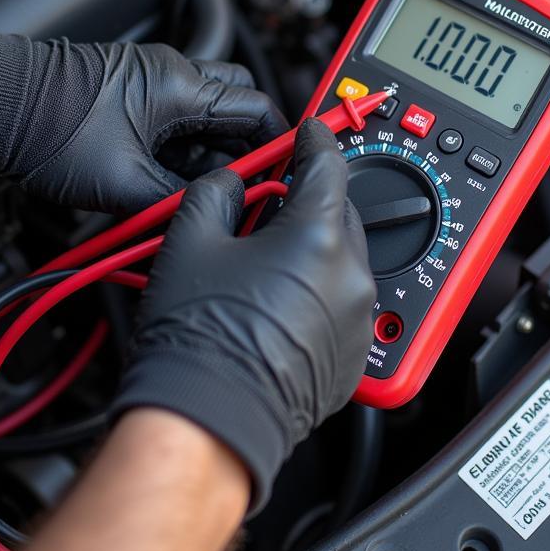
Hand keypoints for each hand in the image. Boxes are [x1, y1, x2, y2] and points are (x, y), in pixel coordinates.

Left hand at [0, 27, 288, 212]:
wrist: (0, 107)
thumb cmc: (51, 128)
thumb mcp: (125, 183)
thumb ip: (177, 202)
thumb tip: (205, 215)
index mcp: (183, 86)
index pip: (256, 108)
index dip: (275, 142)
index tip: (280, 169)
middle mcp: (173, 74)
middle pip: (236, 102)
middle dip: (246, 140)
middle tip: (245, 178)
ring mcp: (149, 80)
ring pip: (204, 111)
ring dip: (211, 145)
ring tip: (201, 187)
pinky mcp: (129, 92)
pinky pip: (174, 116)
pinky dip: (182, 144)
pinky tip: (171, 177)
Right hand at [112, 118, 375, 512]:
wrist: (207, 422)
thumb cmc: (198, 339)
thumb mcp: (191, 239)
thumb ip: (218, 190)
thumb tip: (234, 182)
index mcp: (318, 237)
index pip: (328, 163)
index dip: (314, 137)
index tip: (309, 128)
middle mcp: (351, 276)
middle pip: (340, 211)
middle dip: (308, 200)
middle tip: (269, 203)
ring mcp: (358, 319)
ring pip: (343, 259)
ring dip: (314, 248)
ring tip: (263, 263)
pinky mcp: (355, 356)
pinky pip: (344, 303)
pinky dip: (320, 291)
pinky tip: (278, 303)